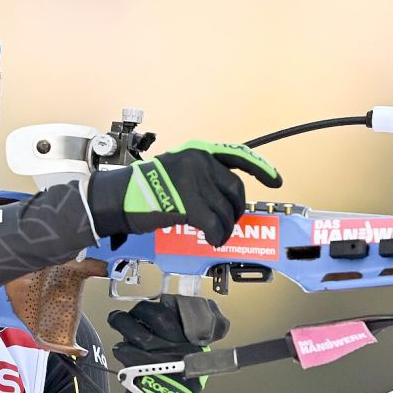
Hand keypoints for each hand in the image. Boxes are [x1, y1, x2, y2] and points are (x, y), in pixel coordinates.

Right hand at [87, 140, 281, 246]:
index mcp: (197, 152)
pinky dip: (218, 236)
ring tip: (217, 236)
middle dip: (237, 210)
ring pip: (226, 211)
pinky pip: (215, 225)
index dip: (261, 169)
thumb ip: (201, 177)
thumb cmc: (143, 190)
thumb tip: (226, 198)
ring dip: (226, 229)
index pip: (238, 156)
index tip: (275, 181)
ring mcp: (193, 182)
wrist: (117, 198)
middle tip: (230, 222)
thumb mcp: (175, 171)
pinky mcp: (188, 203)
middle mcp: (198, 162)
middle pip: (235, 190)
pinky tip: (212, 240)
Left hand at [109, 294, 229, 392]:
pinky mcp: (138, 367)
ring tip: (115, 319)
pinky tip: (121, 349)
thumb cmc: (181, 386)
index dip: (165, 304)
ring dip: (121, 321)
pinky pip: (123, 348)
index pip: (180, 311)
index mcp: (191, 341)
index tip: (159, 303)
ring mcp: (157, 355)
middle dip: (141, 309)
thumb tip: (169, 313)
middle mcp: (176, 345)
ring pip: (134, 328)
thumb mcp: (195, 360)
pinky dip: (119, 347)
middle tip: (134, 312)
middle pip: (156, 314)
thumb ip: (186, 338)